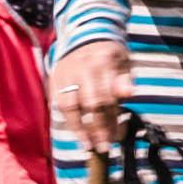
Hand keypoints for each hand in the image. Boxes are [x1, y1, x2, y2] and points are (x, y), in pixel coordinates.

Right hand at [49, 38, 132, 153]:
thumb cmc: (108, 55)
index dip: (111, 120)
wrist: (85, 36)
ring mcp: (65, 73)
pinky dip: (66, 119)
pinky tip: (76, 133)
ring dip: (78, 129)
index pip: (107, 97)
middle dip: (97, 128)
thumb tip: (128, 93)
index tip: (115, 138)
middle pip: (89, 103)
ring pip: (69, 105)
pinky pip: (57, 103)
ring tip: (87, 146)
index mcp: (102, 61)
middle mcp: (81, 67)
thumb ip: (124, 80)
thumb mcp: (123, 62)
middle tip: (103, 147)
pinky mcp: (54, 78)